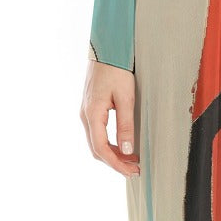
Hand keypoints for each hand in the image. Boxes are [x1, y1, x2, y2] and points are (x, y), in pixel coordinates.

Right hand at [80, 59, 140, 178]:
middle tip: (135, 169)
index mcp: (92, 114)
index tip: (132, 171)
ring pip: (96, 142)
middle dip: (115, 162)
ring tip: (131, 160)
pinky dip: (109, 143)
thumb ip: (125, 124)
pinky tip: (122, 144)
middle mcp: (85, 116)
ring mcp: (86, 112)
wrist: (106, 49)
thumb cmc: (116, 69)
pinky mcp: (91, 108)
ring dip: (113, 154)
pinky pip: (97, 132)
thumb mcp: (126, 96)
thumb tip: (127, 150)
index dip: (117, 164)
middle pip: (97, 149)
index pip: (101, 149)